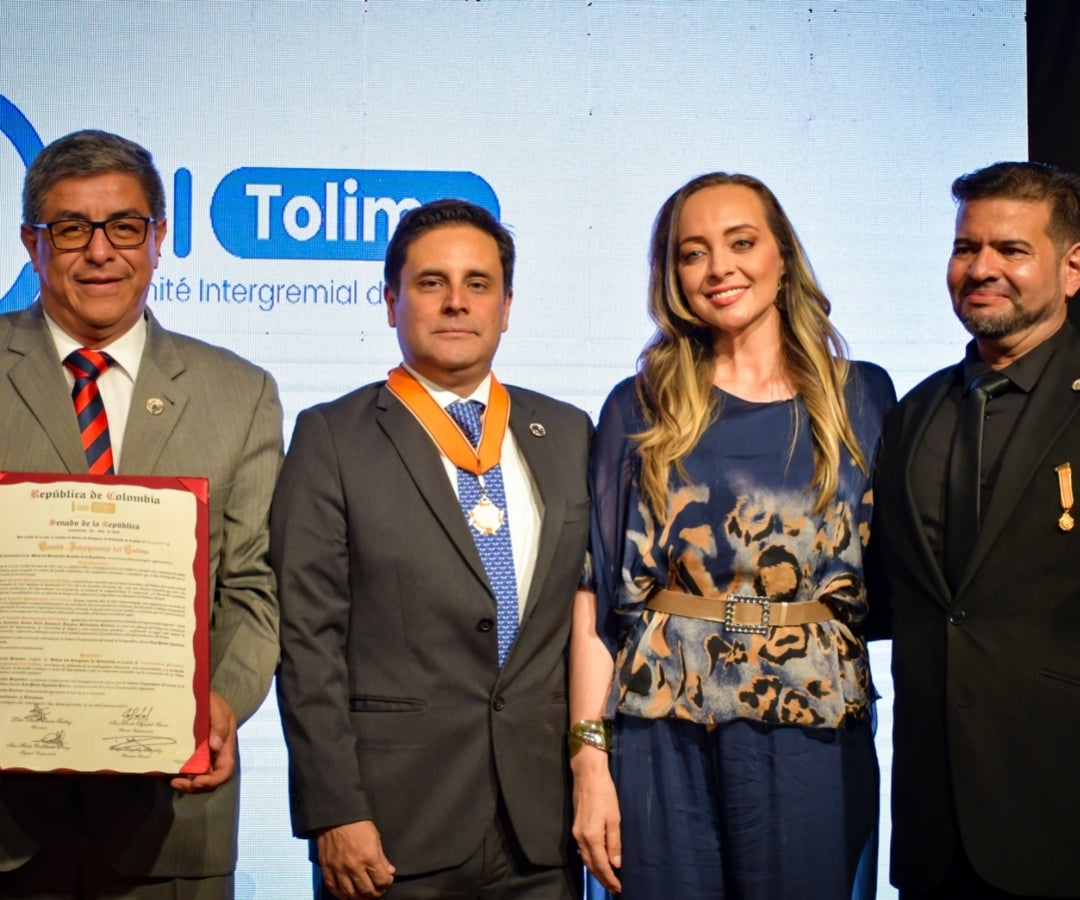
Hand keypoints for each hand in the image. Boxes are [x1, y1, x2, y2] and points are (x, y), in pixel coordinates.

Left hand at [170, 691, 236, 793]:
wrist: (199, 695)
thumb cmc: (212, 701)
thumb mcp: (219, 708)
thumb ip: (220, 725)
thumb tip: (215, 746)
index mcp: (225, 746)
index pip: (225, 770)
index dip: (213, 780)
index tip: (198, 781)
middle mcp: (214, 755)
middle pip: (210, 779)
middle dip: (196, 786)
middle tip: (178, 782)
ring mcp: (202, 755)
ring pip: (197, 778)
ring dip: (187, 784)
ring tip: (173, 780)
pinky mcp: (189, 754)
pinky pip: (186, 770)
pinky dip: (179, 775)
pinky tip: (168, 773)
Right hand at [317, 821, 395, 898]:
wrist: (336, 815)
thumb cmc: (358, 823)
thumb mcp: (375, 837)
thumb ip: (382, 858)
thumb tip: (390, 872)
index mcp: (369, 857)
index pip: (381, 881)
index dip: (386, 884)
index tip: (387, 881)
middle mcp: (354, 867)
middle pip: (367, 891)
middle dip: (375, 894)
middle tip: (377, 891)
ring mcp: (339, 869)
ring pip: (350, 894)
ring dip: (359, 898)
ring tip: (363, 896)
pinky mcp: (327, 868)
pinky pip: (334, 888)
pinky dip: (341, 895)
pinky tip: (347, 895)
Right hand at [571, 745, 622, 892]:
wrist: (587, 775)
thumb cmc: (605, 794)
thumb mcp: (614, 818)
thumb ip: (614, 842)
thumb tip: (616, 864)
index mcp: (591, 837)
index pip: (601, 865)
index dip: (609, 878)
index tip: (619, 888)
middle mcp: (581, 838)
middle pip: (591, 865)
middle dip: (602, 878)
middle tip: (614, 888)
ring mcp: (576, 833)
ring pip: (585, 859)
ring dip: (596, 871)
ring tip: (607, 879)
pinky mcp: (576, 827)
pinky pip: (583, 851)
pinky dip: (591, 860)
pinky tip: (598, 861)